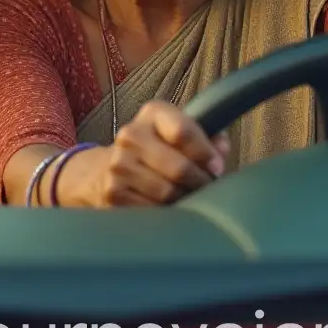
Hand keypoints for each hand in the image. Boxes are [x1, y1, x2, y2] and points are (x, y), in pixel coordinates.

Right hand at [67, 101, 230, 206]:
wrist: (106, 169)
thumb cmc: (157, 150)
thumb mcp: (178, 133)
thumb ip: (207, 136)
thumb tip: (220, 149)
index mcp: (153, 113)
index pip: (184, 131)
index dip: (206, 153)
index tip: (216, 167)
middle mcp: (131, 134)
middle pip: (179, 167)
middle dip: (200, 182)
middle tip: (206, 189)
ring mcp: (119, 164)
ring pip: (168, 193)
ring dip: (185, 200)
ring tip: (188, 198)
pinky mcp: (113, 193)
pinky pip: (152, 210)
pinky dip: (166, 213)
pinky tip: (168, 208)